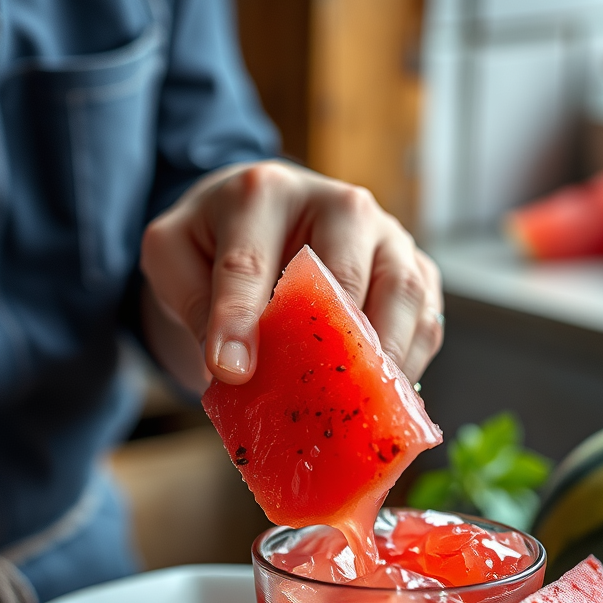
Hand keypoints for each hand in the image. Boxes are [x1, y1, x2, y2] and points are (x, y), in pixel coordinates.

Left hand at [140, 161, 443, 391]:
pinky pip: (427, 320)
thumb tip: (234, 367)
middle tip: (307, 398)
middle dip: (325, 343)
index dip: (240, 322)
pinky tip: (382, 401)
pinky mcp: (415, 269)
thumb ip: (192, 300)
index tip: (230, 373)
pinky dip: (410, 364)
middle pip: (345, 276)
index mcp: (266, 193)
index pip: (250, 264)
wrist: (258, 217)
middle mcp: (339, 205)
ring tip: (354, 408)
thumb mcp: (174, 254)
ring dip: (381, 359)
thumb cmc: (213, 241)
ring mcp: (386, 236)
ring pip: (402, 295)